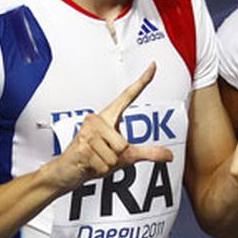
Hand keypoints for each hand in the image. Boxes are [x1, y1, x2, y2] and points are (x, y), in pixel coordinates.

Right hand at [44, 63, 172, 190]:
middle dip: (116, 159)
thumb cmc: (93, 159)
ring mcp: (87, 131)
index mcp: (108, 117)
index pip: (128, 96)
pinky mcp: (81, 145)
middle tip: (102, 156)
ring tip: (95, 159)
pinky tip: (88, 163)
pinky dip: (98, 170)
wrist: (67, 171)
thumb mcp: (125, 157)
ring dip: (106, 165)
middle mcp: (97, 119)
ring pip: (114, 156)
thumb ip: (147, 153)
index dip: (142, 81)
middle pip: (123, 145)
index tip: (153, 65)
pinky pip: (104, 163)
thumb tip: (169, 155)